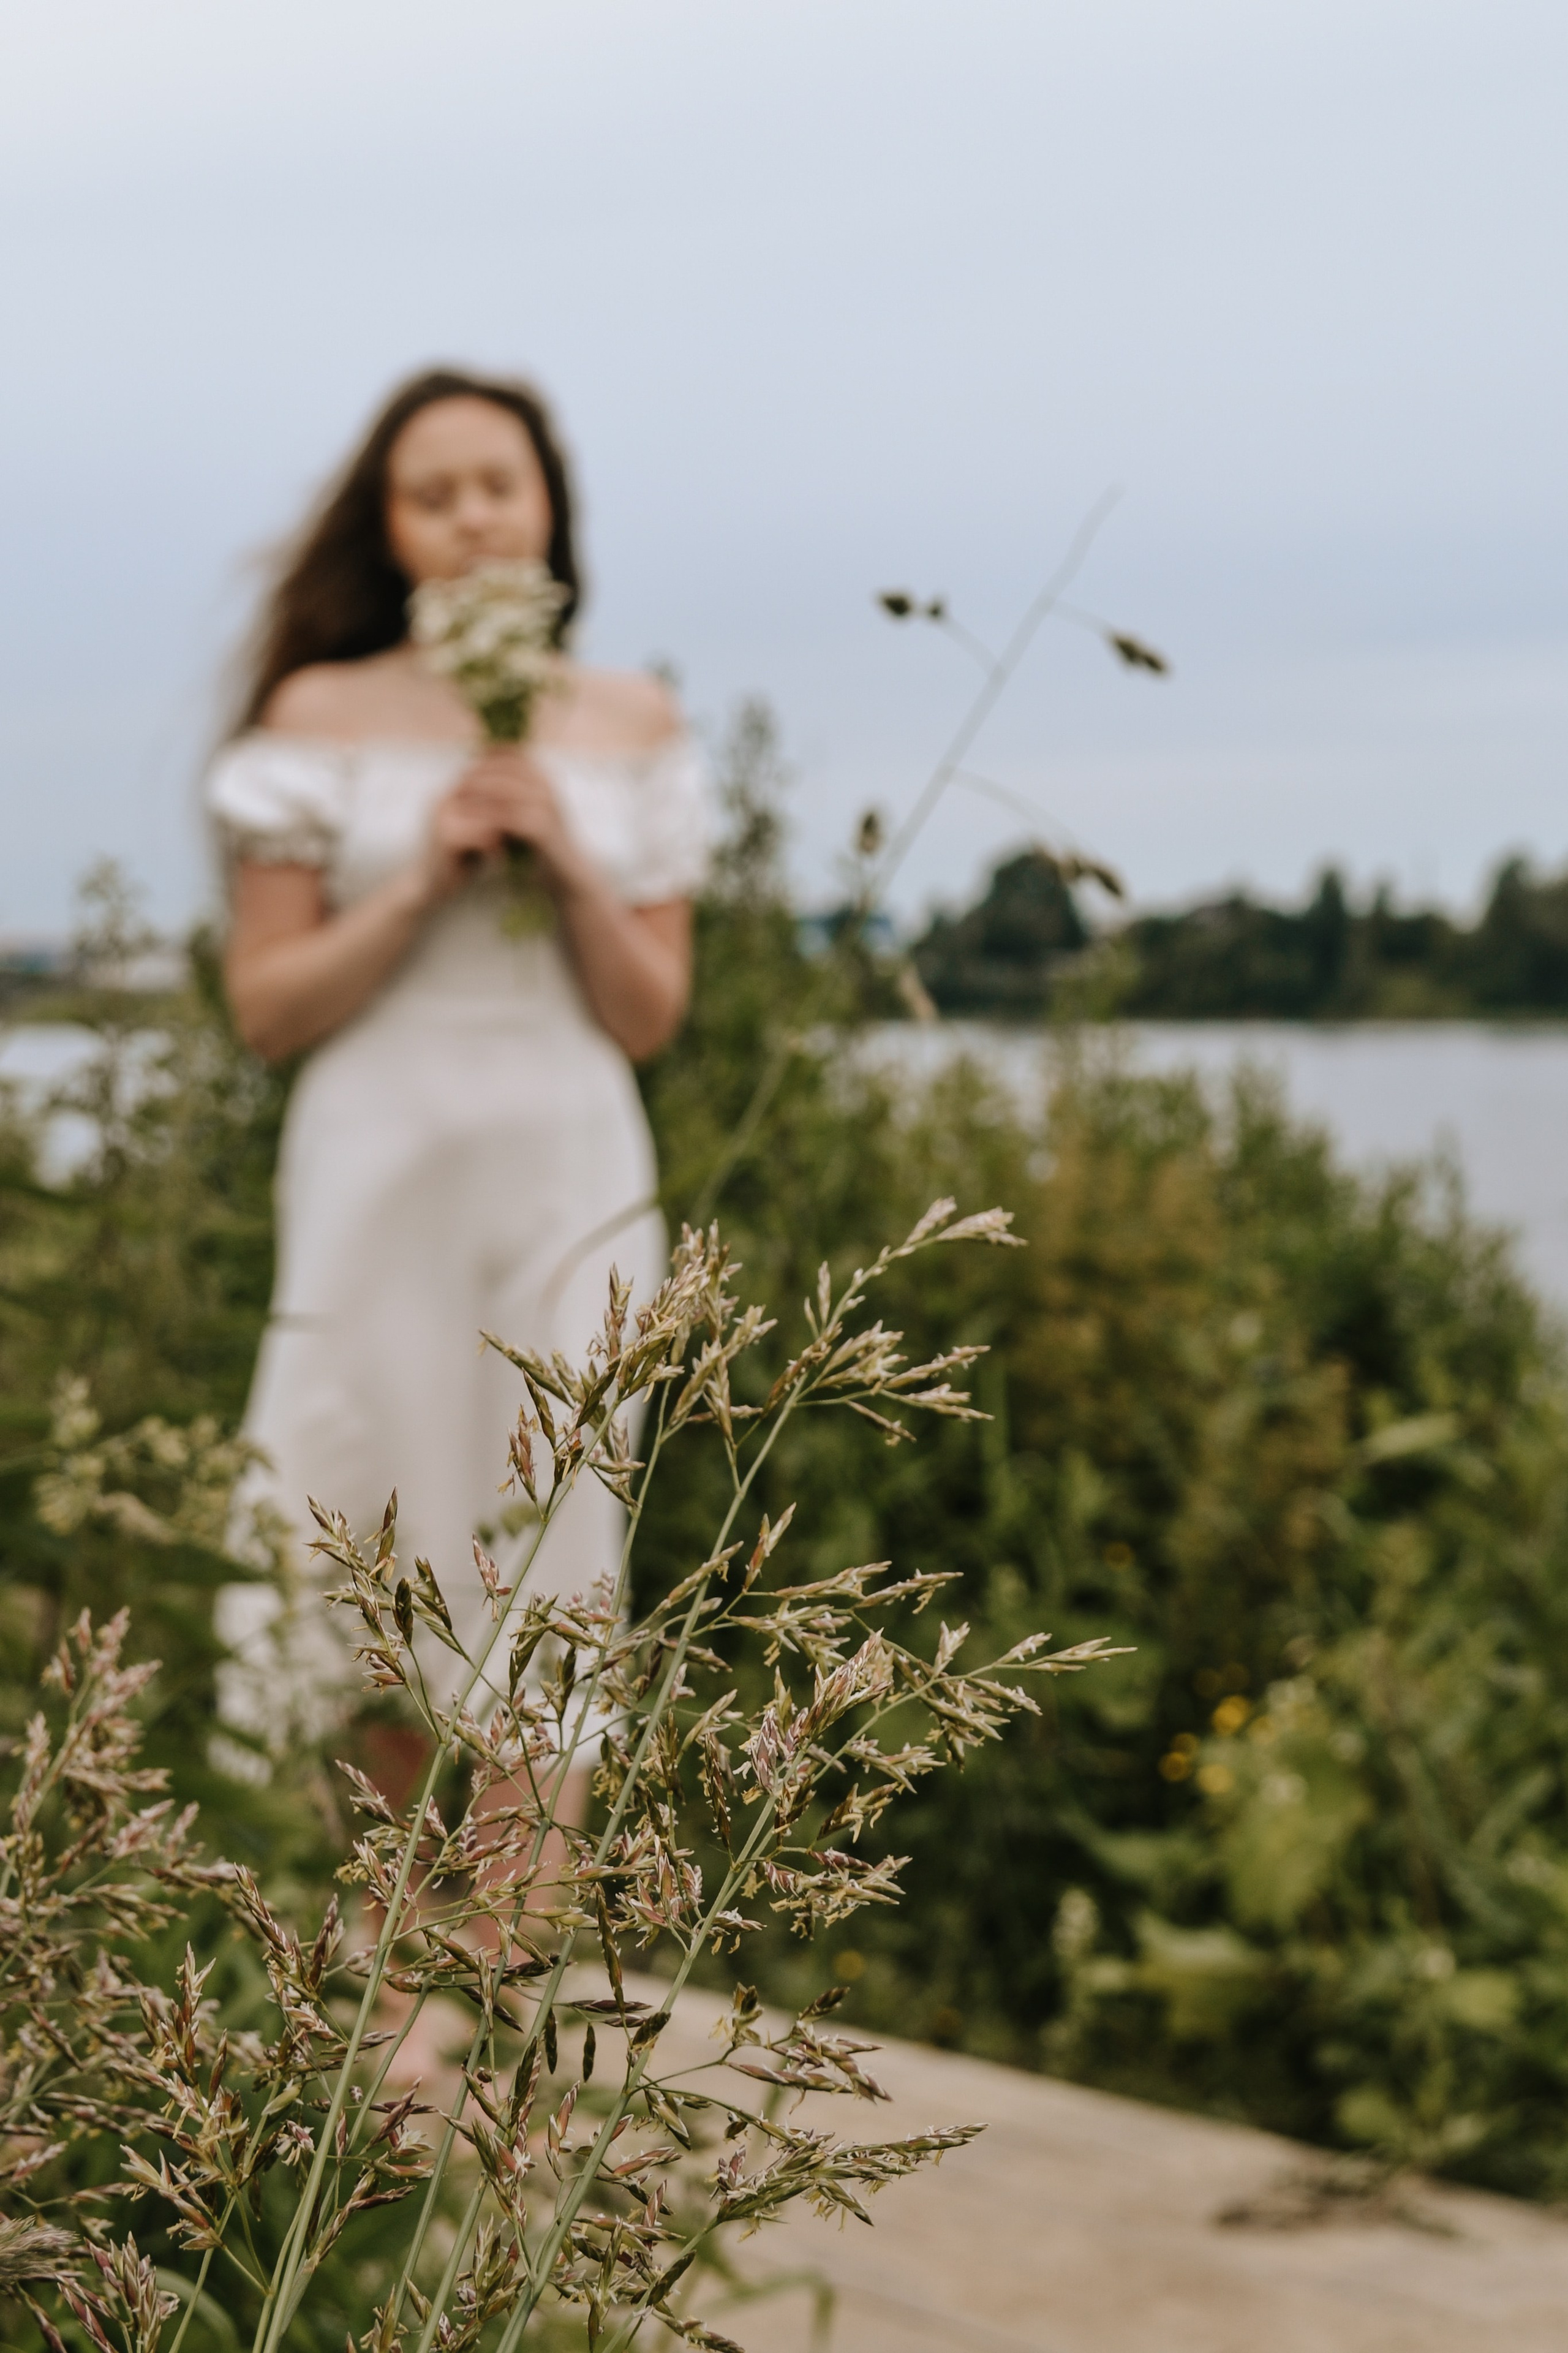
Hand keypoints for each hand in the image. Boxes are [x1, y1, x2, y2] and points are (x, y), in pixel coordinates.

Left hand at [452, 746, 586, 890]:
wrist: (566, 871)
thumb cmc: (542, 841)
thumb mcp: (529, 810)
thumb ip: (513, 792)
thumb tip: (485, 771)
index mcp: (545, 780)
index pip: (515, 754)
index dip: (489, 755)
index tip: (468, 762)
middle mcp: (548, 788)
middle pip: (507, 769)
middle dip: (480, 772)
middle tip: (458, 780)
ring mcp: (546, 807)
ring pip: (505, 790)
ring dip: (479, 792)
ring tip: (458, 798)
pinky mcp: (540, 828)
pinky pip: (506, 817)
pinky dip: (486, 817)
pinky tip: (470, 821)